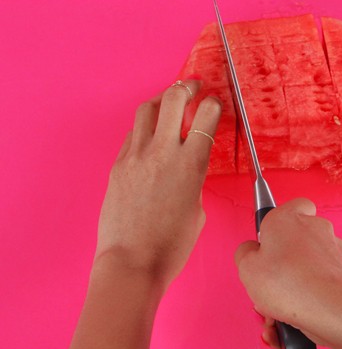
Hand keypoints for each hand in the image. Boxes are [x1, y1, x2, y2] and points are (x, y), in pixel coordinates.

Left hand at [96, 79, 221, 287]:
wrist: (132, 262)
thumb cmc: (172, 244)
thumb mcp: (197, 208)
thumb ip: (195, 179)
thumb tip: (189, 167)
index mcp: (190, 164)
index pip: (207, 115)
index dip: (214, 103)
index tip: (216, 103)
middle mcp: (162, 152)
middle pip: (173, 98)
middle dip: (187, 86)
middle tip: (194, 85)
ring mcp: (135, 156)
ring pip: (147, 109)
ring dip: (162, 100)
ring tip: (170, 102)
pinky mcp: (118, 166)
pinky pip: (133, 135)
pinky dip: (146, 128)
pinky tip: (152, 136)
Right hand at [234, 198, 341, 348]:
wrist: (330, 308)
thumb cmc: (290, 283)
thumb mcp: (246, 267)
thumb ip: (245, 253)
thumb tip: (251, 251)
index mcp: (289, 218)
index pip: (292, 205)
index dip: (279, 222)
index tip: (266, 241)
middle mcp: (315, 228)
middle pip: (295, 241)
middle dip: (280, 264)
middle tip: (268, 283)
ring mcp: (332, 249)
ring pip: (306, 266)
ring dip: (291, 287)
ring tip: (276, 311)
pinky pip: (319, 283)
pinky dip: (306, 299)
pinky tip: (292, 321)